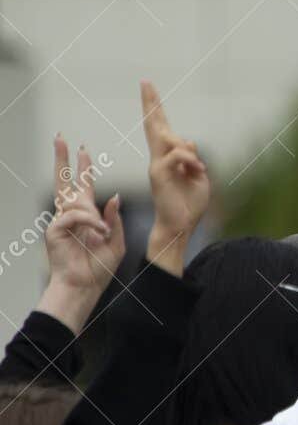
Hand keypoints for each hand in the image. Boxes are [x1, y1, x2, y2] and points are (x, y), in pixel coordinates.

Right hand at [45, 136, 123, 301]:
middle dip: (63, 160)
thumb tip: (115, 197)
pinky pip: (73, 215)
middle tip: (61, 138)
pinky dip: (89, 223)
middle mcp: (72, 215)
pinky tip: (98, 233)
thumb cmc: (99, 268)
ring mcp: (61, 221)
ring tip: (102, 234)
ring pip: (74, 200)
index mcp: (87, 217)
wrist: (85, 286)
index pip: (83, 186)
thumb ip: (114, 219)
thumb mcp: (116, 241)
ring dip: (93, 217)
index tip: (82, 150)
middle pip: (64, 181)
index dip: (83, 169)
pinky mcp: (54, 229)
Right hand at [141, 81, 209, 272]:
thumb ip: (193, 158)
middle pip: (155, 125)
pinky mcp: (158, 173)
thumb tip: (188, 140)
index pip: (162, 129)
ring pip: (170, 139)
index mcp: (169, 158)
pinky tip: (197, 171)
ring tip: (197, 170)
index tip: (148, 88)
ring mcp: (157, 164)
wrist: (179, 226)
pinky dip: (190, 160)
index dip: (156, 109)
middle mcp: (159, 158)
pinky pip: (177, 154)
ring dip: (189, 152)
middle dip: (151, 103)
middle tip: (145, 82)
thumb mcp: (199, 177)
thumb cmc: (189, 205)